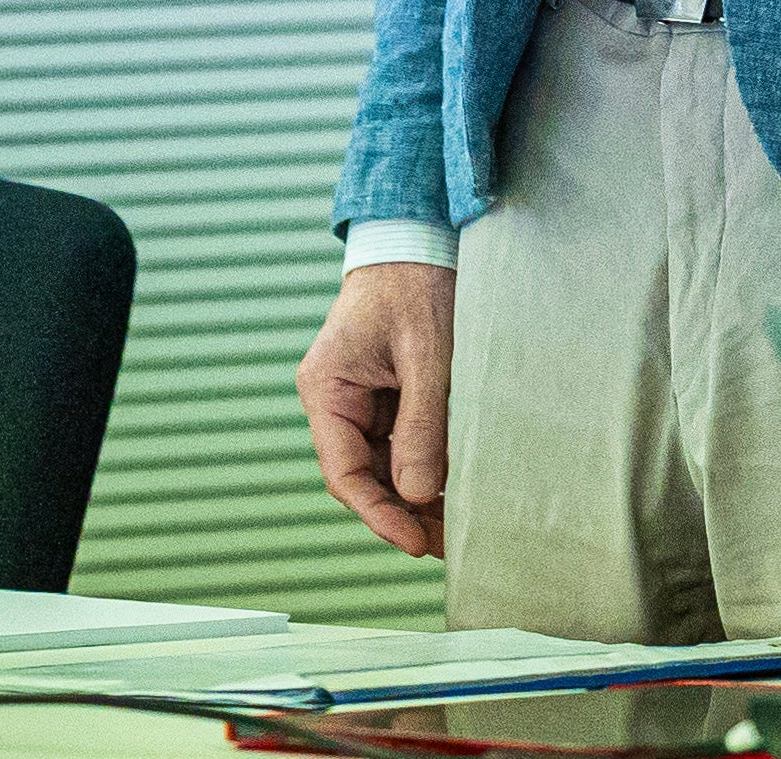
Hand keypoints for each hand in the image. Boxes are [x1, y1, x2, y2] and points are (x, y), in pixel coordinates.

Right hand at [298, 261, 455, 556]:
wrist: (420, 238)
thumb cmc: (417, 284)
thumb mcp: (428, 355)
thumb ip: (421, 425)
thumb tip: (415, 496)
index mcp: (326, 389)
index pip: (345, 472)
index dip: (379, 513)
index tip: (414, 542)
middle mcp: (334, 401)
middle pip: (362, 476)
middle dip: (401, 512)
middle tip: (446, 543)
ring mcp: (358, 401)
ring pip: (383, 466)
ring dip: (414, 497)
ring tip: (454, 526)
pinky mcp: (385, 397)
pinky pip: (399, 445)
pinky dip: (423, 469)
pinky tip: (452, 490)